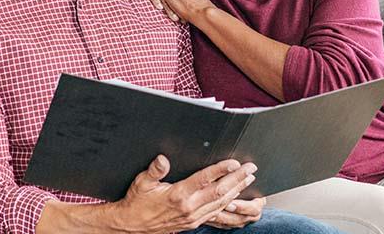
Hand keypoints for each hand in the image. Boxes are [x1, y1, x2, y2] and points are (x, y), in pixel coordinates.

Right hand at [112, 155, 257, 232]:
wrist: (132, 225)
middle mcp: (188, 207)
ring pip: (221, 203)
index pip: (204, 180)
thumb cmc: (137, 202)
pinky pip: (215, 212)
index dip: (221, 170)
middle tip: (250, 169)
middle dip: (237, 179)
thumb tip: (163, 159)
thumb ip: (154, 170)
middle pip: (219, 191)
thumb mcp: (142, 182)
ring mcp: (193, 216)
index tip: (234, 163)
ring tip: (248, 180)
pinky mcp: (193, 222)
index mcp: (178, 195)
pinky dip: (227, 203)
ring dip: (236, 190)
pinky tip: (234, 196)